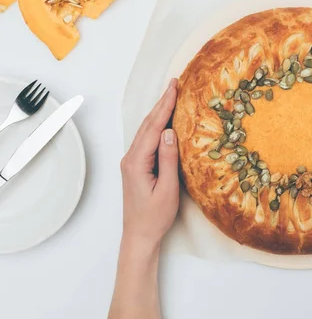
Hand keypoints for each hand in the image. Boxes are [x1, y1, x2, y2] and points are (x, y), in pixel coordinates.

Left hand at [119, 78, 179, 252]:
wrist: (139, 235)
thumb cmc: (154, 217)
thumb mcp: (167, 190)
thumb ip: (168, 160)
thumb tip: (169, 132)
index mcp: (137, 162)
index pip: (153, 128)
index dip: (164, 106)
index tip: (174, 88)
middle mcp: (130, 158)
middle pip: (147, 125)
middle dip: (161, 103)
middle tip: (174, 83)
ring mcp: (132, 161)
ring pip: (146, 130)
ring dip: (158, 112)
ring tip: (171, 95)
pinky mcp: (136, 166)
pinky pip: (147, 139)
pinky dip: (156, 125)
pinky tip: (164, 120)